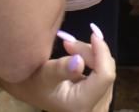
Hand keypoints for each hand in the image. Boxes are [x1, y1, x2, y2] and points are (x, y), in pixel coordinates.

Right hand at [0, 27, 114, 111]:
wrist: (33, 93)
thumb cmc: (34, 84)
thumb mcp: (42, 75)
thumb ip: (60, 69)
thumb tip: (79, 61)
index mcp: (82, 104)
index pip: (105, 76)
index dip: (102, 52)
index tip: (93, 33)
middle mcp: (96, 108)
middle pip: (105, 71)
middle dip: (90, 52)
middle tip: (68, 43)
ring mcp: (100, 104)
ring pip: (106, 70)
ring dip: (91, 55)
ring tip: (69, 48)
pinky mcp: (100, 98)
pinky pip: (104, 73)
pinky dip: (93, 61)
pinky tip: (78, 57)